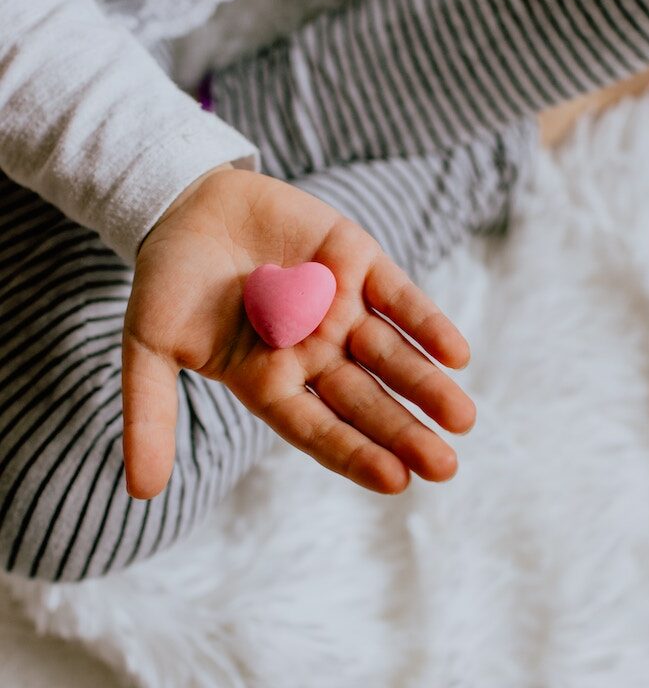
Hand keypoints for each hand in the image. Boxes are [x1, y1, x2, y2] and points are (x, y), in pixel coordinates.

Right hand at [122, 166, 474, 498]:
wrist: (189, 204)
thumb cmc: (170, 279)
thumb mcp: (152, 346)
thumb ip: (151, 414)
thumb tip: (139, 494)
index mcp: (271, 380)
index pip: (319, 428)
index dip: (355, 453)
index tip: (396, 481)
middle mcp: (314, 351)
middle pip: (366, 400)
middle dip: (404, 432)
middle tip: (446, 466)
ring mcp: (340, 307)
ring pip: (392, 353)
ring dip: (427, 383)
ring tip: (461, 417)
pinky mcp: (359, 263)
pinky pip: (400, 297)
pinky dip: (427, 323)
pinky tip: (456, 353)